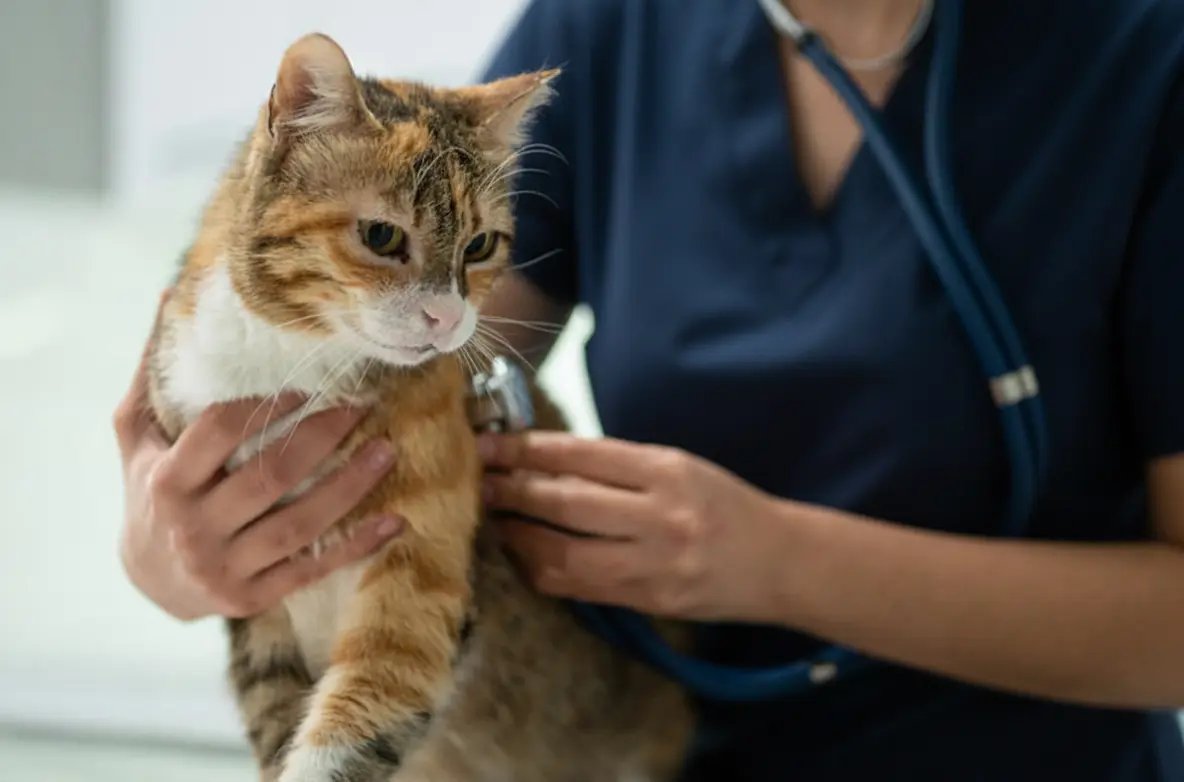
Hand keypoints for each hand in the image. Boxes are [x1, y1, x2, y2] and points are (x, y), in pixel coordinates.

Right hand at [113, 297, 403, 620]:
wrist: (147, 583)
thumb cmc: (149, 492)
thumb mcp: (136, 437)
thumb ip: (151, 375)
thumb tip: (168, 294)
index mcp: (167, 481)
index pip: (219, 433)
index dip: (265, 406)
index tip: (306, 383)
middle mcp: (194, 528)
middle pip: (269, 476)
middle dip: (321, 438)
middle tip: (363, 406)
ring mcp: (225, 568)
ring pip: (299, 524)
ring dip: (349, 487)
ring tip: (388, 451)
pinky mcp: (253, 598)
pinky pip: (312, 569)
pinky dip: (357, 547)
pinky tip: (395, 522)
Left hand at [478, 432, 790, 621]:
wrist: (779, 562)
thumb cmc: (725, 505)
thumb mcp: (680, 467)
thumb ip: (620, 467)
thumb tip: (546, 462)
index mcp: (667, 471)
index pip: (582, 455)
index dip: (528, 451)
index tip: (490, 446)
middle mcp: (660, 516)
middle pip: (566, 504)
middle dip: (513, 492)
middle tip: (478, 483)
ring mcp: (654, 564)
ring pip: (564, 555)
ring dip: (520, 538)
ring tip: (495, 522)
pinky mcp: (648, 600)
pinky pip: (579, 588)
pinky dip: (544, 571)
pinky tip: (527, 556)